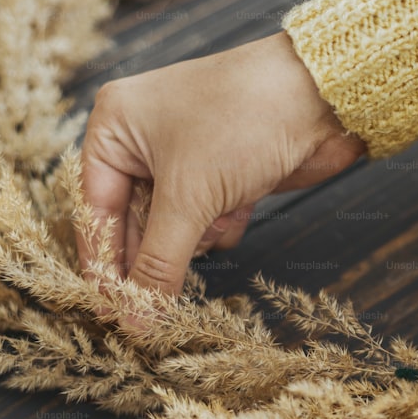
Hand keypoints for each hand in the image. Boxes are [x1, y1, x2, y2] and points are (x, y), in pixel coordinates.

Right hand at [76, 32, 364, 294]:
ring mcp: (186, 158)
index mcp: (114, 128)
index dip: (104, 267)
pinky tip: (241, 204)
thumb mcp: (189, 197)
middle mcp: (143, 141)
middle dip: (158, 254)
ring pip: (175, 228)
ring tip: (216, 214)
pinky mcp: (223, 175)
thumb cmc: (242, 122)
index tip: (111, 315)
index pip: (95, 212)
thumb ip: (158, 263)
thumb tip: (134, 322)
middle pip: (133, 225)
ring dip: (197, 234)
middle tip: (158, 309)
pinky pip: (208, 220)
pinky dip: (224, 222)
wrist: (322, 96)